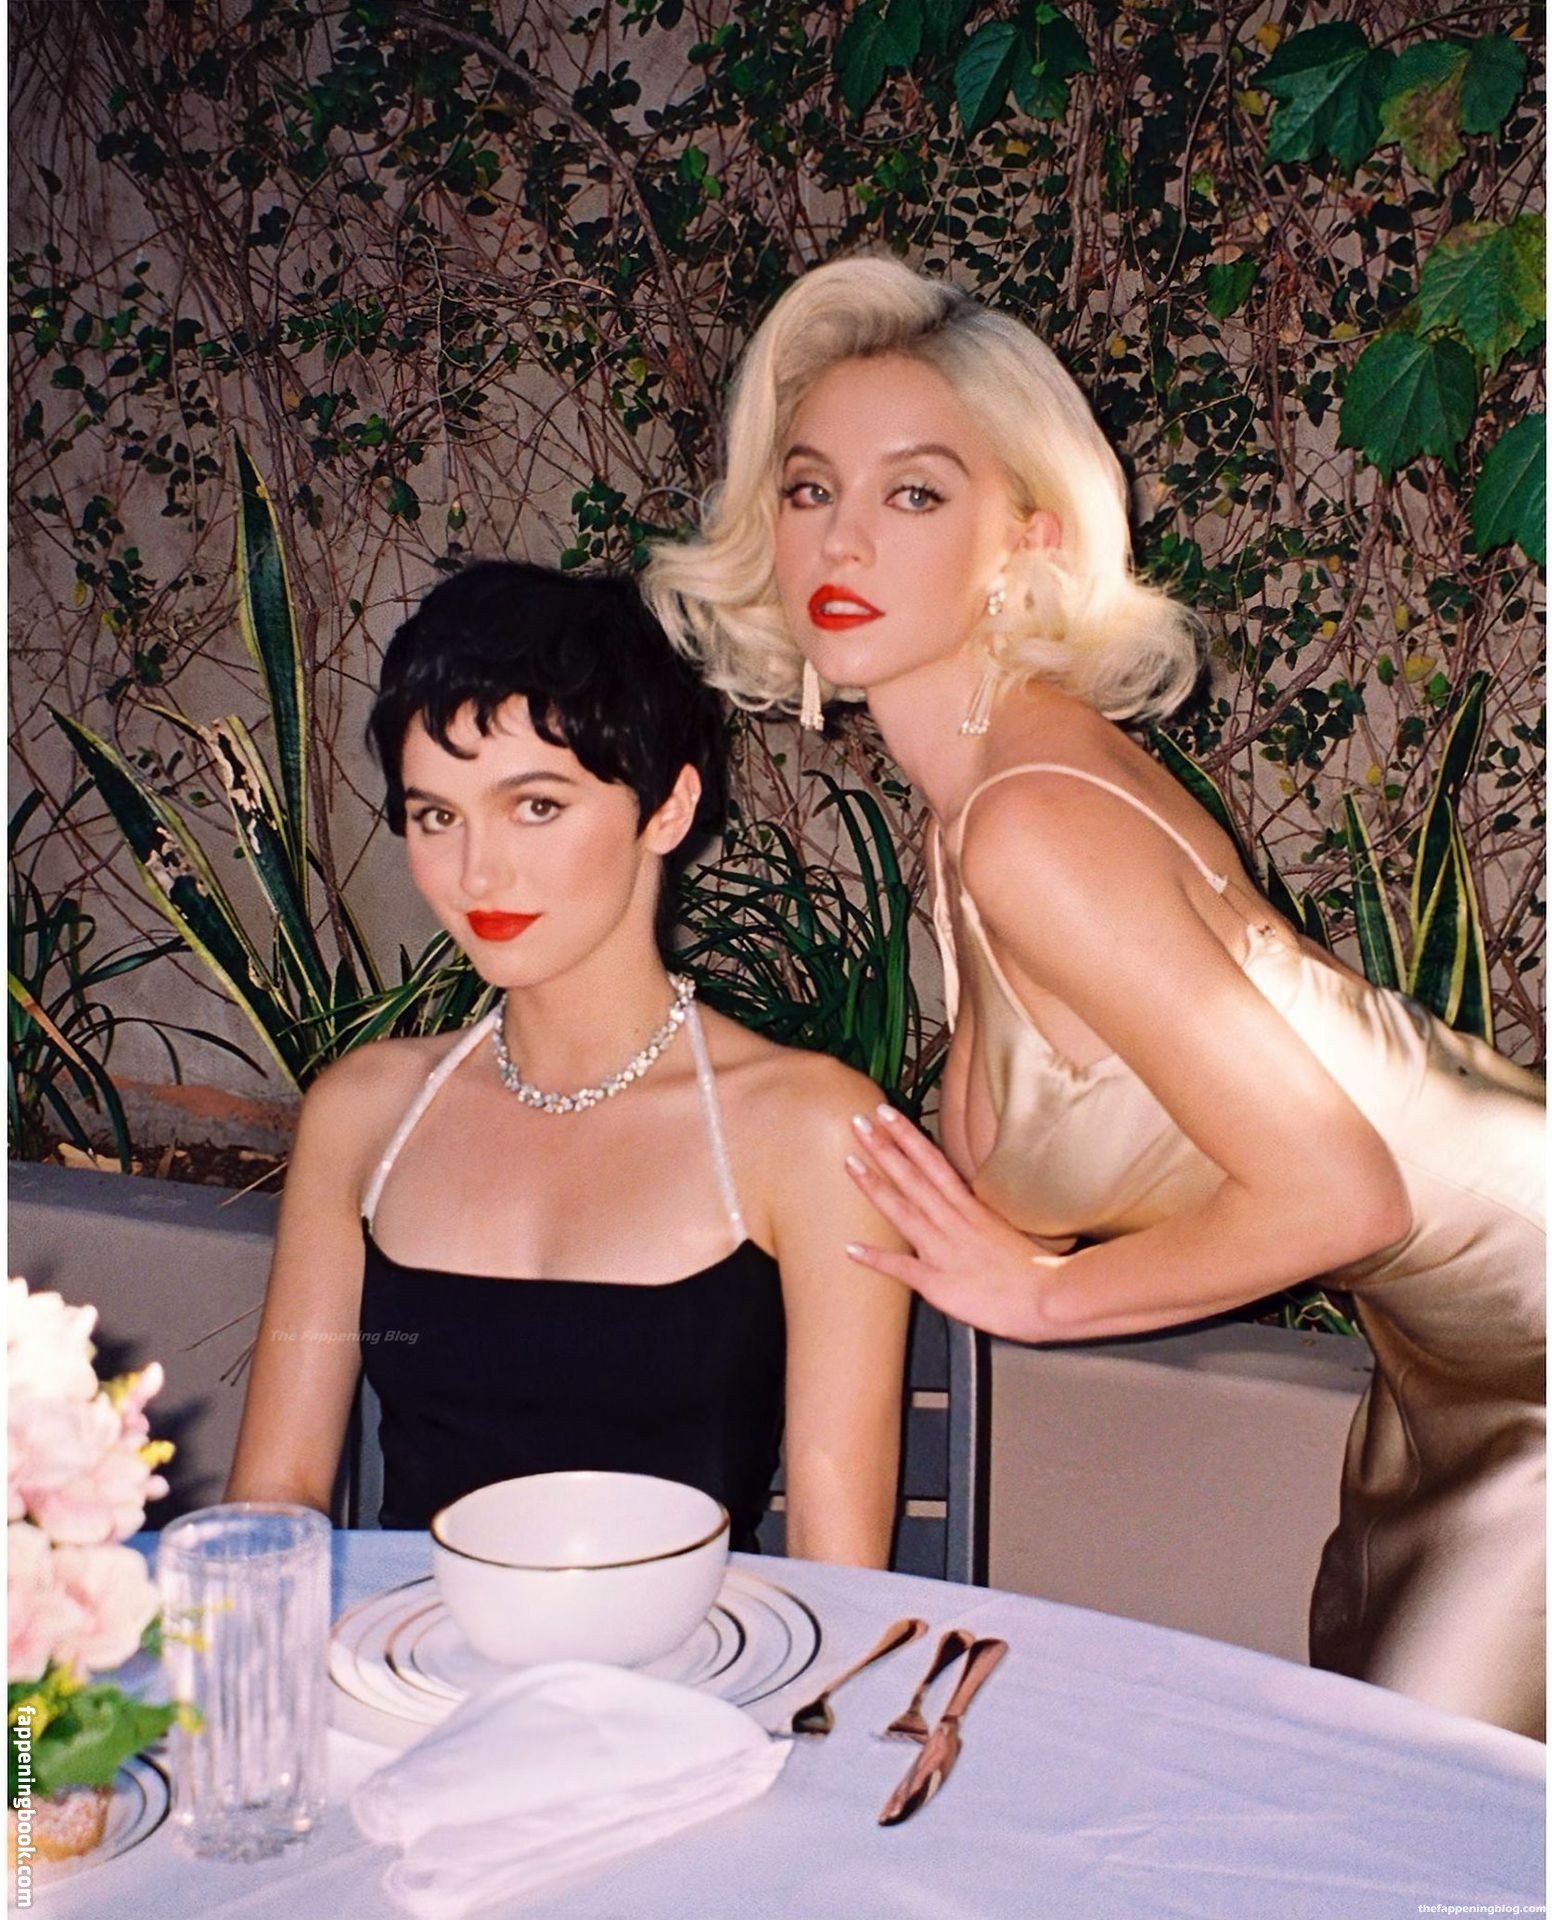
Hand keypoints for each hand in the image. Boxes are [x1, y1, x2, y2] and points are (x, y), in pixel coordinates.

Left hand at [843, 1106, 1068, 1340]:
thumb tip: (967, 1208)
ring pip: (903, 1210)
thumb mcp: (1007, 1230)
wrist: (1050, 1297)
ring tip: (849, 1162)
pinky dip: (875, 1259)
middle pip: (913, 1177)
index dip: (908, 1137)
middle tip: (859, 1121)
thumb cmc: (1036, 1270)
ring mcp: (942, 1249)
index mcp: (971, 1209)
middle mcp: (953, 1222)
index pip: (934, 1163)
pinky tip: (852, 1248)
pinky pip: (902, 1268)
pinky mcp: (938, 1282)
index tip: (887, 1114)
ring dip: (874, 1186)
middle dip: (884, 1148)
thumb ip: (981, 1217)